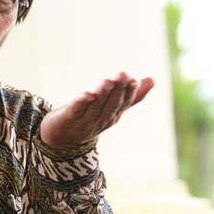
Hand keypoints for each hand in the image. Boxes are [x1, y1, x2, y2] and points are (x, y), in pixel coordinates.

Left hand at [40, 72, 154, 150]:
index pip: (124, 103)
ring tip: (108, 81)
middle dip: (118, 89)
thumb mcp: (112, 108)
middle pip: (111, 104)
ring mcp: (85, 120)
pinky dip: (81, 103)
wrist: (61, 138)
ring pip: (95, 106)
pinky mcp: (68, 119)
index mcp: (114, 115)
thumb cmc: (90, 118)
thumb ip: (132, 96)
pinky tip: (87, 95)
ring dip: (102, 94)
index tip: (134, 79)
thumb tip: (153, 80)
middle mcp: (101, 119)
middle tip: (123, 75)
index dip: (129, 92)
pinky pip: (76, 110)